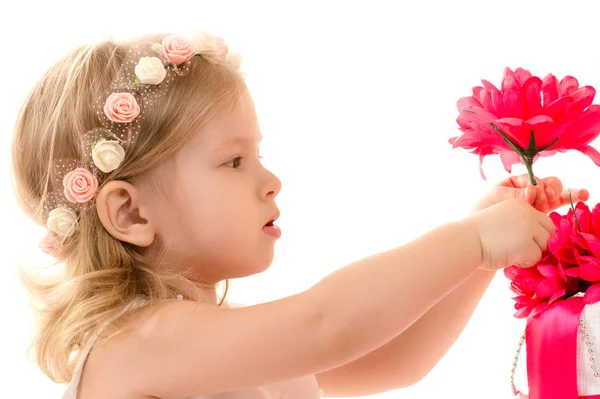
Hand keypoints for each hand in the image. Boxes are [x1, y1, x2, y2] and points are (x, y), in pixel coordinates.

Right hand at [467, 199, 556, 270]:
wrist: (465, 241)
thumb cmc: (480, 235)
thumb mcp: (504, 220)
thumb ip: (523, 223)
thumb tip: (548, 241)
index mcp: (521, 205)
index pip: (545, 221)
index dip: (539, 235)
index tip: (524, 242)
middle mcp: (528, 213)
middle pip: (551, 233)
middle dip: (540, 245)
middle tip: (520, 250)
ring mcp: (528, 228)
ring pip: (546, 247)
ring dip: (532, 253)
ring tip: (511, 252)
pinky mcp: (526, 244)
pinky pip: (536, 258)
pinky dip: (524, 262)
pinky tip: (508, 257)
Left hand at [472, 174, 589, 213]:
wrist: (479, 236)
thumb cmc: (483, 212)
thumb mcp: (496, 197)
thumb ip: (515, 193)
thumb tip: (532, 192)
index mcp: (516, 184)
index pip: (533, 179)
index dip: (537, 185)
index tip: (532, 195)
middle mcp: (528, 192)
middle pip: (547, 185)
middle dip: (549, 191)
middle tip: (545, 200)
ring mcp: (535, 205)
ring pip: (556, 194)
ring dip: (566, 193)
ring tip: (578, 194)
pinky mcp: (540, 217)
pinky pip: (558, 205)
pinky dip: (571, 199)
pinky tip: (583, 196)